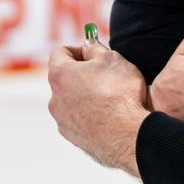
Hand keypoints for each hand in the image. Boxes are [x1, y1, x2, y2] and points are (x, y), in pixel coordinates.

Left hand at [47, 43, 150, 177]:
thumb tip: (89, 46)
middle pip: (64, 77)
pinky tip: (108, 114)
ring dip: (85, 94)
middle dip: (82, 72)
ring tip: (109, 96)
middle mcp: (55, 98)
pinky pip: (78, 119)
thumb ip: (95, 49)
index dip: (77, 48)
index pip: (59, 52)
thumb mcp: (112, 59)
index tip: (92, 52)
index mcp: (60, 74)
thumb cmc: (120, 94)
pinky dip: (89, 113)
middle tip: (104, 73)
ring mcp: (62, 120)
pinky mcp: (72, 136)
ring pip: (70, 99)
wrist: (128, 134)